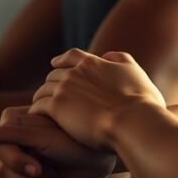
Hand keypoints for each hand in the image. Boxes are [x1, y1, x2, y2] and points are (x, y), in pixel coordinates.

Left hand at [30, 49, 166, 151]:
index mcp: (94, 63)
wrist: (132, 121)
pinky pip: (37, 107)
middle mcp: (76, 72)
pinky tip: (37, 119)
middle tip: (51, 95)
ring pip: (43, 90)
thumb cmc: (140, 102)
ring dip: (41, 98)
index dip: (61, 59)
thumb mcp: (135, 72)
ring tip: (41, 109)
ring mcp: (64, 89)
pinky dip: (36, 111)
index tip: (55, 63)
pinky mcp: (56, 107)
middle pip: (54, 74)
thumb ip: (121, 60)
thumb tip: (108, 55)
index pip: (72, 55)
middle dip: (51, 84)